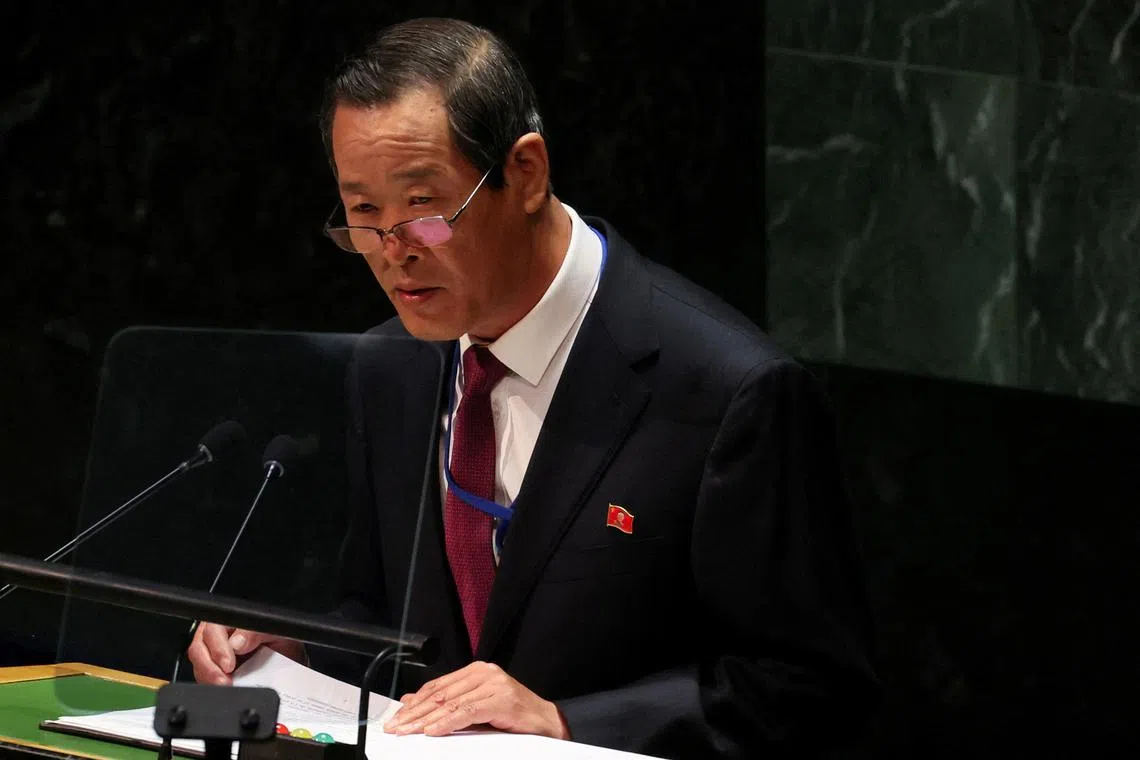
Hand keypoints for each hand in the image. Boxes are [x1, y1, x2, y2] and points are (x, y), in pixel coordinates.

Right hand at [187, 622, 304, 684]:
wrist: (290, 661)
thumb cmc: (282, 640)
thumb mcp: (276, 631)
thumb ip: (256, 632)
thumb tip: (237, 642)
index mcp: (230, 620)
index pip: (212, 630)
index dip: (217, 648)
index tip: (229, 665)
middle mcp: (218, 636)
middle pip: (199, 650)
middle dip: (210, 669)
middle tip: (225, 682)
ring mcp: (214, 656)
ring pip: (200, 667)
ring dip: (211, 680)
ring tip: (227, 688)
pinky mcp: (216, 674)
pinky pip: (206, 681)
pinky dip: (214, 687)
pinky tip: (227, 691)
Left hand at [383, 661, 569, 739]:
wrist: (548, 724)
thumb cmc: (513, 717)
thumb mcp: (475, 709)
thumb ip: (447, 704)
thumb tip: (413, 702)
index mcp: (477, 671)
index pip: (438, 685)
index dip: (415, 702)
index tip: (397, 717)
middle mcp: (485, 672)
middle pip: (441, 693)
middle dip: (415, 713)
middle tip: (396, 727)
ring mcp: (494, 683)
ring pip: (451, 703)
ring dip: (426, 720)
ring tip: (408, 731)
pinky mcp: (501, 699)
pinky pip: (467, 711)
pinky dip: (447, 722)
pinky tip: (432, 731)